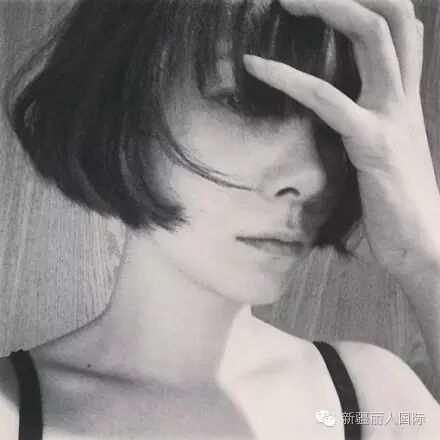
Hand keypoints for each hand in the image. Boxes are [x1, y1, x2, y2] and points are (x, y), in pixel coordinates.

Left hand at [243, 0, 439, 278]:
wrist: (422, 245)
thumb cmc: (396, 206)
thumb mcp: (384, 156)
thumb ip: (367, 129)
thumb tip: (340, 119)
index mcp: (404, 102)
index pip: (402, 30)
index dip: (371, 3)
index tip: (328, 1)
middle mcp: (402, 99)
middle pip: (392, 18)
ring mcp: (391, 118)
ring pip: (372, 37)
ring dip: (329, 8)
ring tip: (284, 0)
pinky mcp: (372, 145)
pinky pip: (329, 99)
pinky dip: (288, 78)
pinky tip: (255, 66)